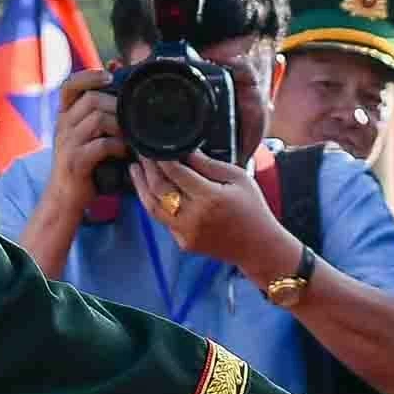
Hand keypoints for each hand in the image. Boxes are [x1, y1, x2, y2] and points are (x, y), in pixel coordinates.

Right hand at [37, 75, 122, 230]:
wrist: (64, 198)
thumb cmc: (83, 165)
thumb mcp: (86, 137)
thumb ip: (99, 116)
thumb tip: (121, 91)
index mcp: (65, 117)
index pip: (70, 85)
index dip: (89, 76)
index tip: (109, 75)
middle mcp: (62, 126)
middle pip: (91, 99)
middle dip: (117, 104)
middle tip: (133, 115)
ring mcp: (67, 144)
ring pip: (97, 119)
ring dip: (121, 125)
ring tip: (132, 134)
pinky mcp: (76, 162)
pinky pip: (101, 145)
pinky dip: (118, 146)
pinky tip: (126, 152)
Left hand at [130, 149, 294, 283]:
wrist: (258, 247)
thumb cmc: (252, 209)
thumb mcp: (239, 178)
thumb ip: (210, 164)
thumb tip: (186, 151)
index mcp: (209, 198)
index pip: (176, 172)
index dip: (161, 158)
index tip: (154, 146)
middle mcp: (193, 217)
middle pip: (158, 188)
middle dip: (147, 168)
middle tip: (141, 154)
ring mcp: (185, 233)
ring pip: (152, 207)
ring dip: (141, 186)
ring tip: (135, 170)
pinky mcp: (183, 242)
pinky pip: (164, 220)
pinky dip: (156, 203)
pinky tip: (153, 190)